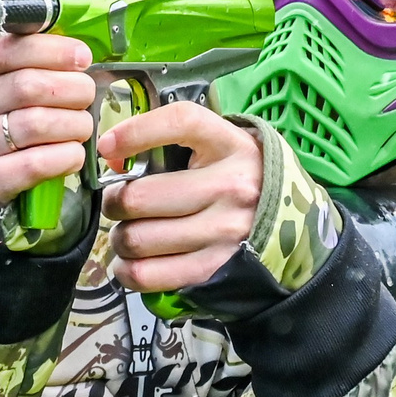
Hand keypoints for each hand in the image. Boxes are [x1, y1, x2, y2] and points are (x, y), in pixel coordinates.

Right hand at [0, 0, 95, 209]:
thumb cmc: (12, 118)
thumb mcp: (20, 72)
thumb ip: (36, 27)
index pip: (12, 48)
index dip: (53, 49)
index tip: (83, 56)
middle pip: (28, 86)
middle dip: (71, 88)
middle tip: (87, 93)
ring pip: (34, 124)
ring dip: (72, 124)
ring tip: (83, 126)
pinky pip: (34, 164)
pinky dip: (64, 157)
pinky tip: (72, 154)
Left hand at [98, 103, 260, 292]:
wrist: (287, 220)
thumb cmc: (233, 176)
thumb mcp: (214, 145)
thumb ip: (166, 141)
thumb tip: (112, 159)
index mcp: (228, 145)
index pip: (180, 122)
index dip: (135, 132)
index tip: (108, 146)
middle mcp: (230, 187)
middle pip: (140, 197)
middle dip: (115, 202)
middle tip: (119, 204)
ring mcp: (225, 231)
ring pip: (137, 239)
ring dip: (120, 237)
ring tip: (128, 232)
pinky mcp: (214, 267)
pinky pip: (148, 274)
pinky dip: (127, 270)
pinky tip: (131, 261)